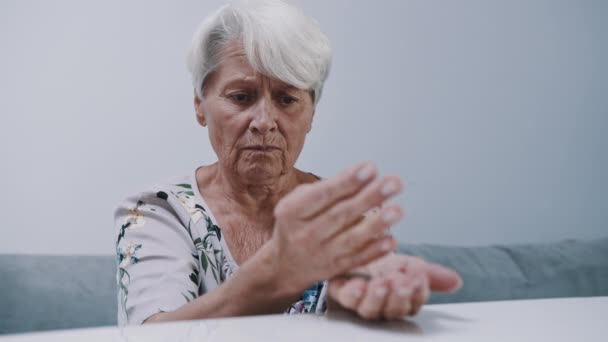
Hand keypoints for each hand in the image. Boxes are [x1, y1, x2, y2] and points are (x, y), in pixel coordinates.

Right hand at [265, 161, 404, 292]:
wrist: (283, 266)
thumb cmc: (297, 223)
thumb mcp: (297, 202)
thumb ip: (325, 189)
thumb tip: (361, 175)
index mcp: (291, 212)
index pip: (322, 195)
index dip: (347, 181)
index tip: (370, 167)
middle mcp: (304, 235)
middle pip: (340, 215)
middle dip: (369, 197)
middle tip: (393, 183)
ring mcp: (320, 255)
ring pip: (351, 239)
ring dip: (376, 224)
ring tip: (397, 210)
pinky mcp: (334, 270)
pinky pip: (356, 260)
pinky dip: (375, 251)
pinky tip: (391, 239)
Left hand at [328, 253, 461, 319]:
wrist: (355, 248)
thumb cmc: (383, 262)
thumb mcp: (409, 264)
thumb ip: (431, 274)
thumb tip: (456, 281)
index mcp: (401, 301)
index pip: (414, 303)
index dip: (417, 291)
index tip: (419, 275)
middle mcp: (382, 305)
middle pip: (393, 310)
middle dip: (399, 296)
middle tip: (402, 281)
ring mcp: (361, 301)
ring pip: (370, 309)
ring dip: (378, 297)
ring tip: (382, 282)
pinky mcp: (341, 293)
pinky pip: (347, 299)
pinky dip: (353, 293)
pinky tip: (359, 284)